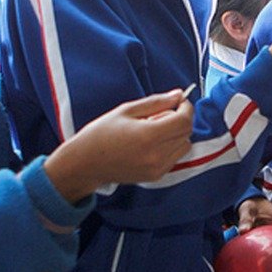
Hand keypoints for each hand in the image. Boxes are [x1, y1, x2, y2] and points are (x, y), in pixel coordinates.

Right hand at [45, 89, 194, 200]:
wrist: (85, 163)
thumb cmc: (101, 134)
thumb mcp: (127, 110)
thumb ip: (156, 102)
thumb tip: (178, 95)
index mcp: (149, 135)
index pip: (184, 121)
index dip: (186, 108)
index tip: (179, 101)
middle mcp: (156, 155)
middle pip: (186, 133)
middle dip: (180, 119)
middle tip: (158, 115)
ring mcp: (157, 168)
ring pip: (184, 146)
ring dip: (176, 135)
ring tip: (152, 131)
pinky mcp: (155, 176)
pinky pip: (174, 158)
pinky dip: (170, 148)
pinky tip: (150, 144)